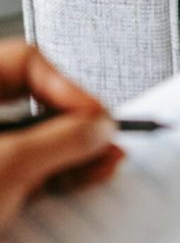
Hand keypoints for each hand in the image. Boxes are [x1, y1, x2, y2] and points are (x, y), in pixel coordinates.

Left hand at [0, 41, 121, 229]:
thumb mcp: (10, 164)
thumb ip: (63, 139)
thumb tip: (99, 126)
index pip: (25, 61)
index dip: (65, 85)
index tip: (94, 116)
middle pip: (34, 104)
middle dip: (77, 124)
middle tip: (105, 139)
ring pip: (34, 142)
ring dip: (74, 154)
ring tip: (107, 163)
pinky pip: (26, 175)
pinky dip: (57, 180)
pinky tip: (86, 181)